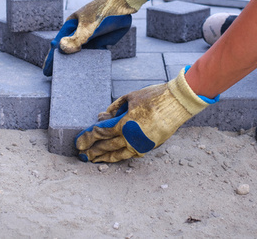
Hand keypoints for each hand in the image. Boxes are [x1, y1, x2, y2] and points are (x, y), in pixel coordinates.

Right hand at [42, 0, 148, 75]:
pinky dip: (89, 62)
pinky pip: (93, 55)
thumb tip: (61, 49)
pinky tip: (87, 73)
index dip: (51, 59)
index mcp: (70, 27)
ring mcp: (89, 38)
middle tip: (56, 78)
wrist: (122, 5)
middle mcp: (78, 33)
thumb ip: (76, 39)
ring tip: (70, 78)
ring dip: (76, 64)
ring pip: (80, 54)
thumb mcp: (88, 26)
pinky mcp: (100, 42)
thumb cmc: (101, 12)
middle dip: (62, 63)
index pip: (58, 45)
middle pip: (68, 51)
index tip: (47, 72)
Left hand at [75, 68, 217, 162]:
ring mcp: (142, 144)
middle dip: (92, 150)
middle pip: (107, 146)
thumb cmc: (154, 96)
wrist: (178, 103)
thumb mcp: (130, 97)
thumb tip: (104, 116)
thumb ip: (115, 108)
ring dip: (105, 157)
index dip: (87, 137)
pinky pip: (131, 154)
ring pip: (119, 154)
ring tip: (94, 160)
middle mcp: (132, 137)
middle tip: (82, 154)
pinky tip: (113, 156)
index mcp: (125, 123)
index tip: (78, 142)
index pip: (101, 133)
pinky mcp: (150, 146)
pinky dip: (120, 156)